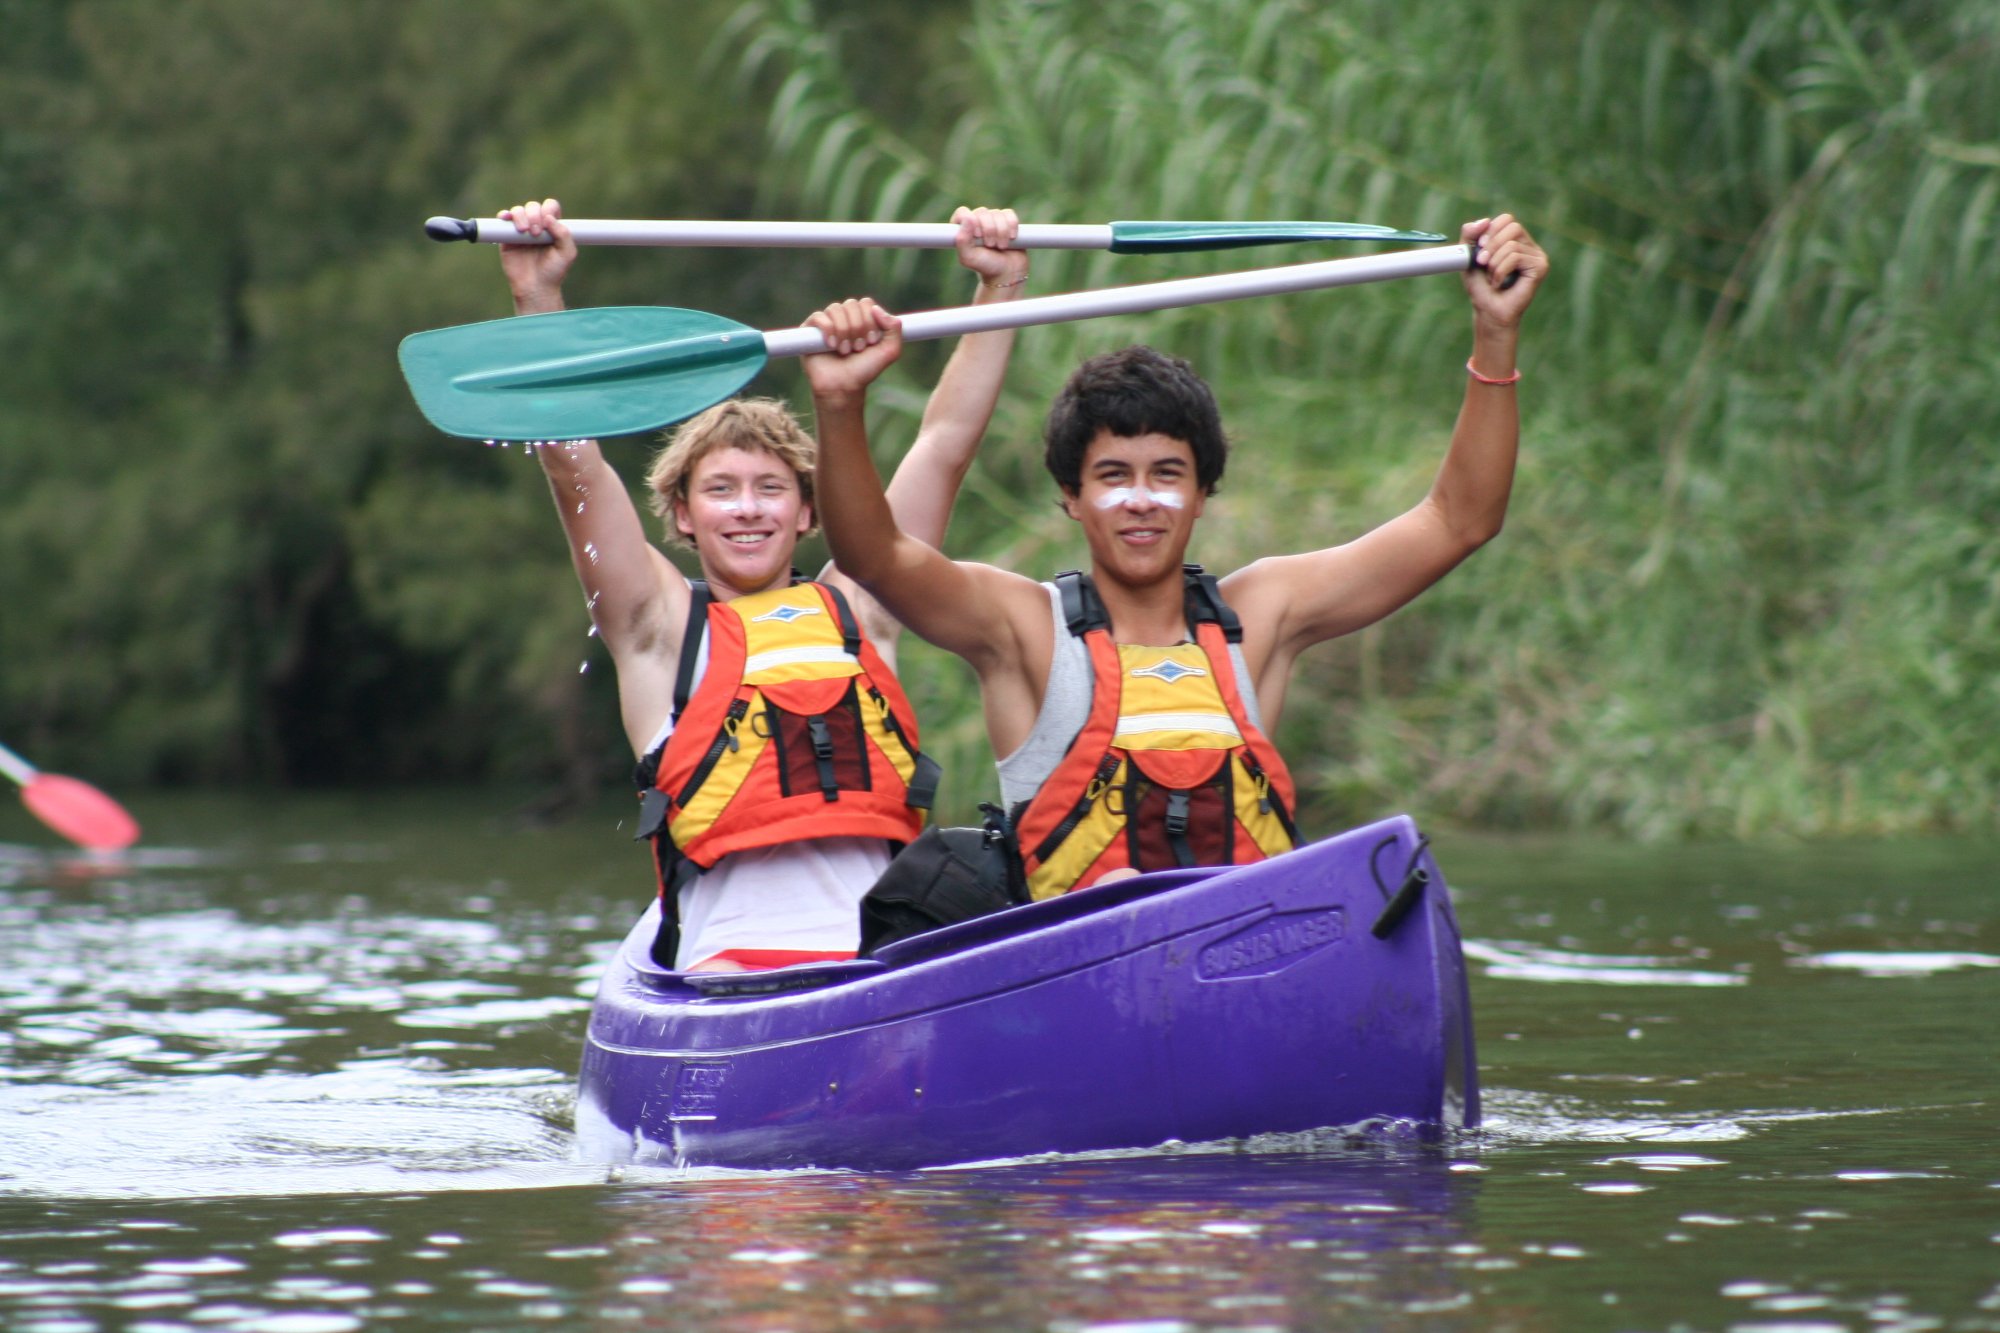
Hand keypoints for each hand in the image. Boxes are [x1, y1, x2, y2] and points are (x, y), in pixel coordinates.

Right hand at [498, 197, 575, 314]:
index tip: (547, 225)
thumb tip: (548, 217)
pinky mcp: (507, 236)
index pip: (550, 206)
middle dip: (534, 215)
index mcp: (553, 227)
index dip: (548, 210)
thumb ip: (564, 234)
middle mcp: (537, 225)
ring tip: (524, 232)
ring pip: (518, 210)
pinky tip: (506, 218)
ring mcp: (521, 230)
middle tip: (536, 233)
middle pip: (533, 206)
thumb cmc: (554, 272)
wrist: (535, 287)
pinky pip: (503, 219)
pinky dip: (504, 215)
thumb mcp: (567, 253)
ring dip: (520, 215)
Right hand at [802, 298, 902, 407]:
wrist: (844, 387)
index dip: (870, 320)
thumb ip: (894, 327)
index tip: (871, 342)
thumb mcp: (890, 351)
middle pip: (852, 304)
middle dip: (858, 327)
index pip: (866, 303)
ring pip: (836, 309)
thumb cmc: (864, 370)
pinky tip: (832, 346)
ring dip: (844, 331)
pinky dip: (828, 330)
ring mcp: (826, 323)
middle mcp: (844, 318)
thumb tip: (876, 308)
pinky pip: (818, 316)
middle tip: (858, 348)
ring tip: (845, 351)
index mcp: (862, 319)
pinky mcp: (809, 330)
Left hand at [952, 205, 1028, 294]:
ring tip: (1001, 246)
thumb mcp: (968, 258)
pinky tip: (1011, 238)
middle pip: (982, 212)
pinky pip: (1009, 214)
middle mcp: (976, 222)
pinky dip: (1011, 225)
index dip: (971, 221)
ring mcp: (992, 220)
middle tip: (990, 246)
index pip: (963, 213)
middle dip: (989, 230)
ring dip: (1001, 231)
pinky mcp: (1007, 221)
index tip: (977, 236)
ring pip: (997, 213)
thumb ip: (962, 240)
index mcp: (962, 229)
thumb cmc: (985, 266)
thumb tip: (968, 218)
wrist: (1007, 273)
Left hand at [1461, 213, 1545, 329]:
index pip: (1506, 219)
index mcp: (1515, 239)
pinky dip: (1501, 271)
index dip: (1490, 230)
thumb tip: (1485, 220)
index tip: (1479, 247)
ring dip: (1494, 263)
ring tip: (1492, 278)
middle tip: (1482, 263)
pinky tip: (1499, 283)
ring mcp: (1537, 255)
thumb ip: (1470, 234)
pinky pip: (1516, 257)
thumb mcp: (1469, 256)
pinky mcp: (1541, 266)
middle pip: (1512, 226)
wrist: (1487, 311)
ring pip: (1511, 245)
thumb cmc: (1480, 286)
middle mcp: (1529, 245)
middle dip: (1491, 245)